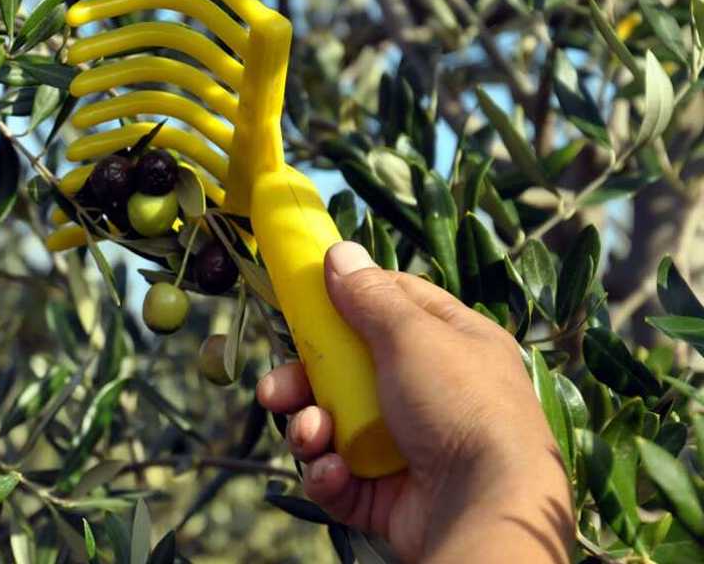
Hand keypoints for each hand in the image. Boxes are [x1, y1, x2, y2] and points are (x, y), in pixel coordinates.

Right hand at [257, 241, 572, 562]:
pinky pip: (340, 477)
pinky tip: (333, 473)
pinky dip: (328, 475)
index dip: (346, 300)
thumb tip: (339, 252)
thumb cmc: (461, 406)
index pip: (391, 307)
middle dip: (303, 381)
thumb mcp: (413, 335)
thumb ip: (370, 296)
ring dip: (309, 429)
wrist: (485, 508)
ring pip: (333, 426)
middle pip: (346, 373)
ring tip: (311, 435)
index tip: (304, 299)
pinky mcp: (388, 495)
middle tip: (275, 390)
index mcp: (451, 345)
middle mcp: (430, 393)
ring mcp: (407, 447)